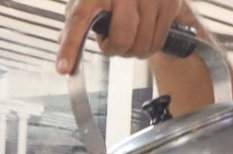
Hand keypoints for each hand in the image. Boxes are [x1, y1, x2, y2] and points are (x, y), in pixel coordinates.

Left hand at [57, 0, 183, 72]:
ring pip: (141, 45)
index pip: (80, 19)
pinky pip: (157, 42)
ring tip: (131, 32)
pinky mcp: (169, 2)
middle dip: (115, 49)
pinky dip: (150, 46)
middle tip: (113, 42)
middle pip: (121, 39)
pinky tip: (145, 31)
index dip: (71, 46)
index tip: (64, 68)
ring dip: (133, 50)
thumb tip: (62, 53)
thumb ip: (76, 23)